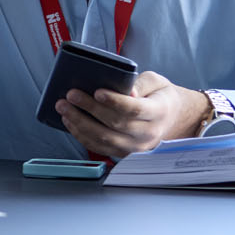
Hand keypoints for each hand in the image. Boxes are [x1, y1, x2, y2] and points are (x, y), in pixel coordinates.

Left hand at [54, 71, 207, 157]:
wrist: (171, 118)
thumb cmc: (159, 95)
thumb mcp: (156, 81)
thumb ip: (140, 83)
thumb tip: (124, 90)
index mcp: (159, 112)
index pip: (135, 109)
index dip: (115, 101)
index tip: (97, 91)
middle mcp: (149, 133)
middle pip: (116, 124)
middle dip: (89, 109)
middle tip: (70, 95)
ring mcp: (136, 146)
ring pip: (105, 139)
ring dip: (80, 123)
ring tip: (63, 108)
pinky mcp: (124, 153)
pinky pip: (100, 147)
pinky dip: (82, 135)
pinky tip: (70, 121)